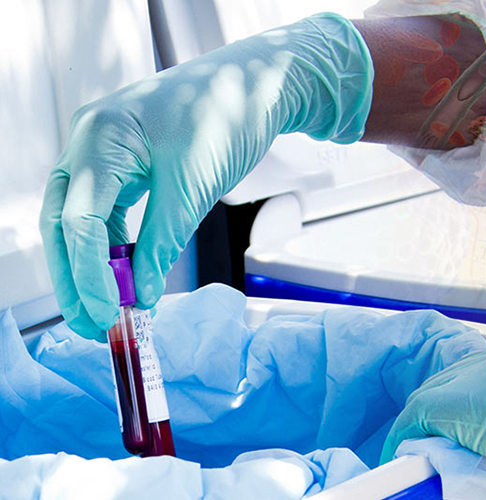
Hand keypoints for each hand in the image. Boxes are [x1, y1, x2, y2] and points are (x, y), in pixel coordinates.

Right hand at [39, 13, 372, 337]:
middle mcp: (90, 142)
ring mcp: (104, 152)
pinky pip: (107, 211)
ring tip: (110, 313)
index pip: (79, 220)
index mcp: (100, 138)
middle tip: (95, 328)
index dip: (89, 274)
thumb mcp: (193, 186)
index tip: (107, 315)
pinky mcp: (125, 163)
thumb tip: (139, 296)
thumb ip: (160, 242)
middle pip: (63, 224)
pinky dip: (115, 246)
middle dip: (76, 279)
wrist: (259, 84)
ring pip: (81, 221)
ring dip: (93, 267)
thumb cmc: (228, 116)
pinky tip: (127, 277)